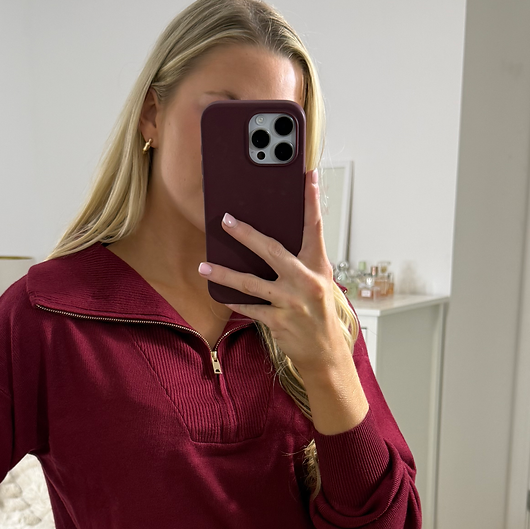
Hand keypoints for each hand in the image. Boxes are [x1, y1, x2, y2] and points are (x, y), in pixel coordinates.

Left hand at [197, 169, 346, 376]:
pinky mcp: (278, 321)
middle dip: (246, 234)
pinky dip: (233, 301)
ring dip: (224, 274)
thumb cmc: (318, 312)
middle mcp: (306, 281)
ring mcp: (291, 302)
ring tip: (204, 266)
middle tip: (225, 220)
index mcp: (317, 265)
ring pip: (250, 282)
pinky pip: (249, 307)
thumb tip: (268, 241)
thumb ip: (300, 261)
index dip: (312, 200)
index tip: (308, 176)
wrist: (325, 352)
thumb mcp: (317, 281)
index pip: (314, 226)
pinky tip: (219, 294)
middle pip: (272, 250)